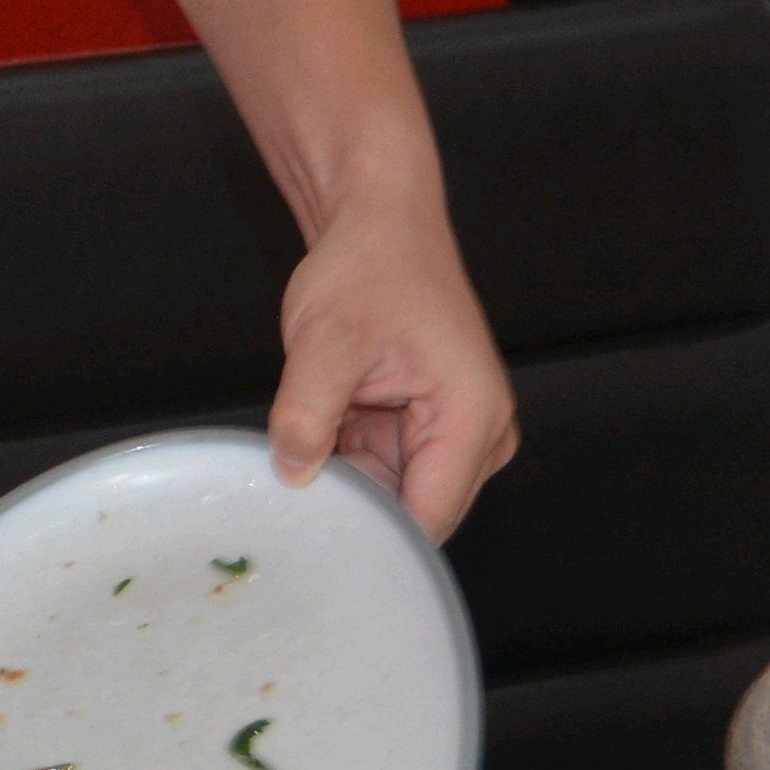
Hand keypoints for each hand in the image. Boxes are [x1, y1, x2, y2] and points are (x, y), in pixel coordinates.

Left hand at [268, 184, 515, 540]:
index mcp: (474, 417)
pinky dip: (342, 465)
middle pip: (413, 516)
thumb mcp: (326, 341)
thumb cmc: (372, 265)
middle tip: (291, 502)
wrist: (378, 222)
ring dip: (344, 485)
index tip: (314, 546)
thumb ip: (306, 414)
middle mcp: (478, 436)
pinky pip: (379, 472)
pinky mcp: (423, 429)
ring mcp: (452, 435)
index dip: (372, 540)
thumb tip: (291, 476)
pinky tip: (312, 443)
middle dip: (355, 513)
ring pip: (390, 497)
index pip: (427, 520)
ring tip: (302, 456)